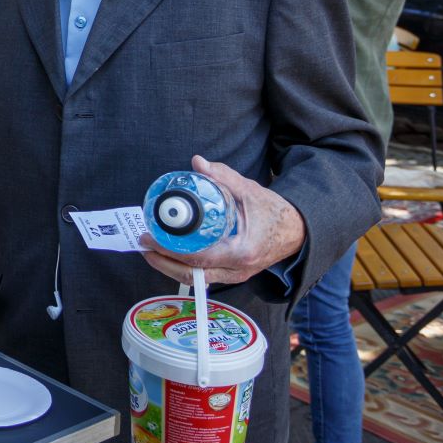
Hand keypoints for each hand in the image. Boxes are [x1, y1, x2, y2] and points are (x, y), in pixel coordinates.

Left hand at [140, 155, 307, 286]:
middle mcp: (237, 269)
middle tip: (144, 243)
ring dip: (170, 267)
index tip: (152, 237)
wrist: (297, 232)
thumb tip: (197, 162)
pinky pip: (202, 276)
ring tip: (151, 248)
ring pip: (195, 279)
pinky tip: (169, 253)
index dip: (171, 250)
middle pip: (192, 276)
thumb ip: (223, 177)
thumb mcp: (250, 191)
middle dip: (163, 262)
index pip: (199, 258)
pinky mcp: (232, 275)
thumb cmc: (275, 213)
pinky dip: (183, 267)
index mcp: (241, 251)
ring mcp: (235, 275)